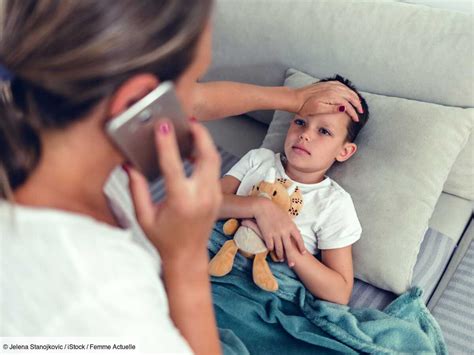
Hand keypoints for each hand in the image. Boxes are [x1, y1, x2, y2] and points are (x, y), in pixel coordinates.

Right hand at [126, 120, 221, 262]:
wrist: (188, 256)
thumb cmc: (164, 239)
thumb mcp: (143, 216)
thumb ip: (136, 189)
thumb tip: (129, 165)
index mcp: (181, 202)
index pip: (174, 166)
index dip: (167, 143)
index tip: (163, 126)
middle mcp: (202, 197)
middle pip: (207, 156)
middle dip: (200, 134)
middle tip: (188, 121)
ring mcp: (213, 196)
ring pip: (215, 160)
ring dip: (205, 142)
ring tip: (192, 129)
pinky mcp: (217, 196)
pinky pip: (214, 169)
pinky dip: (207, 155)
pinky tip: (195, 149)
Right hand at [252, 198, 305, 266]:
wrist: (263, 207)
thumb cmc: (274, 210)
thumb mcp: (286, 216)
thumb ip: (291, 225)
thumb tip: (297, 231)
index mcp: (291, 226)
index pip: (299, 239)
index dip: (301, 247)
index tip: (303, 253)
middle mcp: (284, 231)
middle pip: (289, 248)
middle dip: (291, 258)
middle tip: (292, 265)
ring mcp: (276, 234)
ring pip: (279, 249)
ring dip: (280, 255)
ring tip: (280, 259)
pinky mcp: (267, 235)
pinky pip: (270, 246)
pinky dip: (271, 249)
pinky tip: (271, 251)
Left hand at [293, 81, 363, 121]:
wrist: (295, 98)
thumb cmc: (305, 106)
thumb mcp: (318, 110)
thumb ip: (332, 109)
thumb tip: (345, 108)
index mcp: (332, 95)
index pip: (348, 104)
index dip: (353, 113)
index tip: (356, 119)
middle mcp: (333, 88)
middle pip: (350, 96)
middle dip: (357, 104)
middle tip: (360, 112)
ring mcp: (330, 85)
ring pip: (348, 90)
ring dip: (354, 97)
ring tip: (358, 104)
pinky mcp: (327, 84)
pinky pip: (342, 85)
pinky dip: (348, 90)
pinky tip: (348, 94)